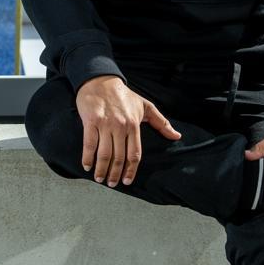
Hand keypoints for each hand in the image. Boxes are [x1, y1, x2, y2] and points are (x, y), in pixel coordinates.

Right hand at [74, 74, 181, 188]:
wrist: (101, 80)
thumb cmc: (123, 94)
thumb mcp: (145, 106)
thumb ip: (161, 122)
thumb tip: (177, 136)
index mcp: (134, 125)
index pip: (134, 153)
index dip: (131, 170)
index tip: (127, 181)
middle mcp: (120, 127)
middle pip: (119, 157)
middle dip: (115, 173)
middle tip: (112, 184)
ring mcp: (105, 125)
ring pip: (104, 153)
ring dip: (101, 169)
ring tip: (100, 179)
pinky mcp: (91, 121)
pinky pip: (89, 144)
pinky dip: (87, 158)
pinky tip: (87, 166)